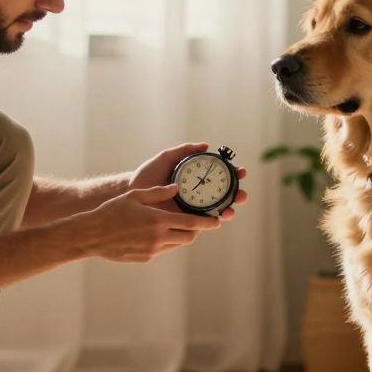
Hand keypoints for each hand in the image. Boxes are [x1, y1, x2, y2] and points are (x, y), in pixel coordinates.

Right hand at [78, 184, 221, 262]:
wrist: (92, 235)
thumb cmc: (112, 211)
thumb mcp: (135, 196)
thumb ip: (158, 193)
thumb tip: (177, 188)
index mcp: (158, 220)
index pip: (191, 222)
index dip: (207, 222)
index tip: (218, 220)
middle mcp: (158, 237)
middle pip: (188, 236)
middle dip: (195, 230)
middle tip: (196, 222)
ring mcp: (152, 250)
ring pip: (176, 244)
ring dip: (180, 236)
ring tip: (175, 225)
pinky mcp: (146, 257)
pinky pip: (162, 249)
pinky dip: (165, 242)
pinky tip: (156, 233)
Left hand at [128, 142, 248, 221]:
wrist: (131, 194)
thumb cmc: (148, 175)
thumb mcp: (166, 158)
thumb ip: (184, 151)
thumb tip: (205, 145)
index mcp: (196, 179)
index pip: (220, 177)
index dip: (233, 174)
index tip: (240, 171)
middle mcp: (198, 195)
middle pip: (224, 196)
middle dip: (237, 195)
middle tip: (241, 195)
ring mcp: (192, 210)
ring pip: (217, 212)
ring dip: (228, 211)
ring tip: (230, 210)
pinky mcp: (184, 223)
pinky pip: (201, 225)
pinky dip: (211, 224)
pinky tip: (216, 220)